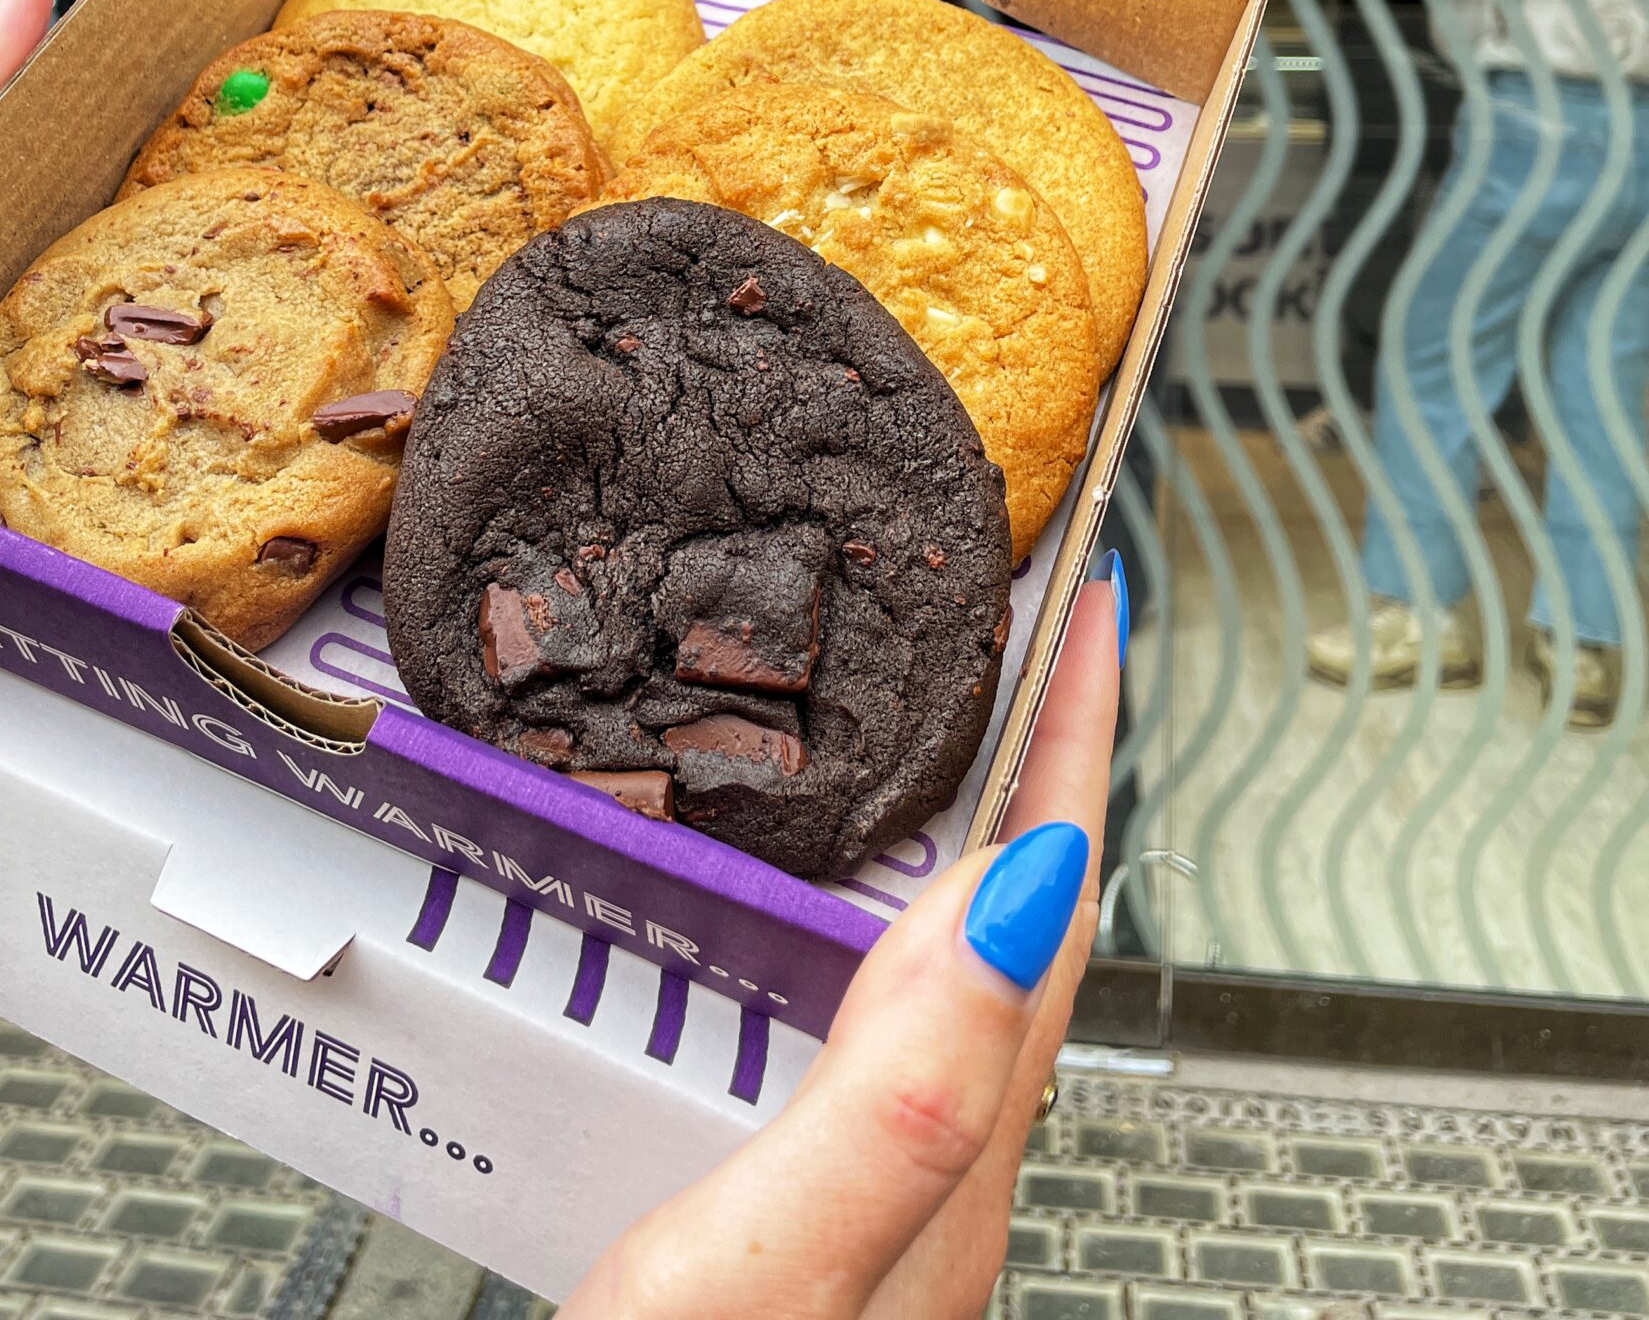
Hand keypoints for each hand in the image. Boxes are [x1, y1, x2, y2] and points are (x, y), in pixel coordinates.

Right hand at [561, 569, 1123, 1319]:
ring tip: (906, 716)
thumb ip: (897, 1095)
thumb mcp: (766, 1265)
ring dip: (936, 820)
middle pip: (1008, 912)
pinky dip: (842, 914)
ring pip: (931, 961)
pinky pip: (850, 1017)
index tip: (1079, 592)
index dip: (1070, 732)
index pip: (1044, 893)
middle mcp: (929, 1170)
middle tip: (1001, 616)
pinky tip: (775, 907)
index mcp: (951, 1159)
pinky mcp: (780, 1204)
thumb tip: (1017, 900)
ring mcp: (860, 1190)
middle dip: (1020, 751)